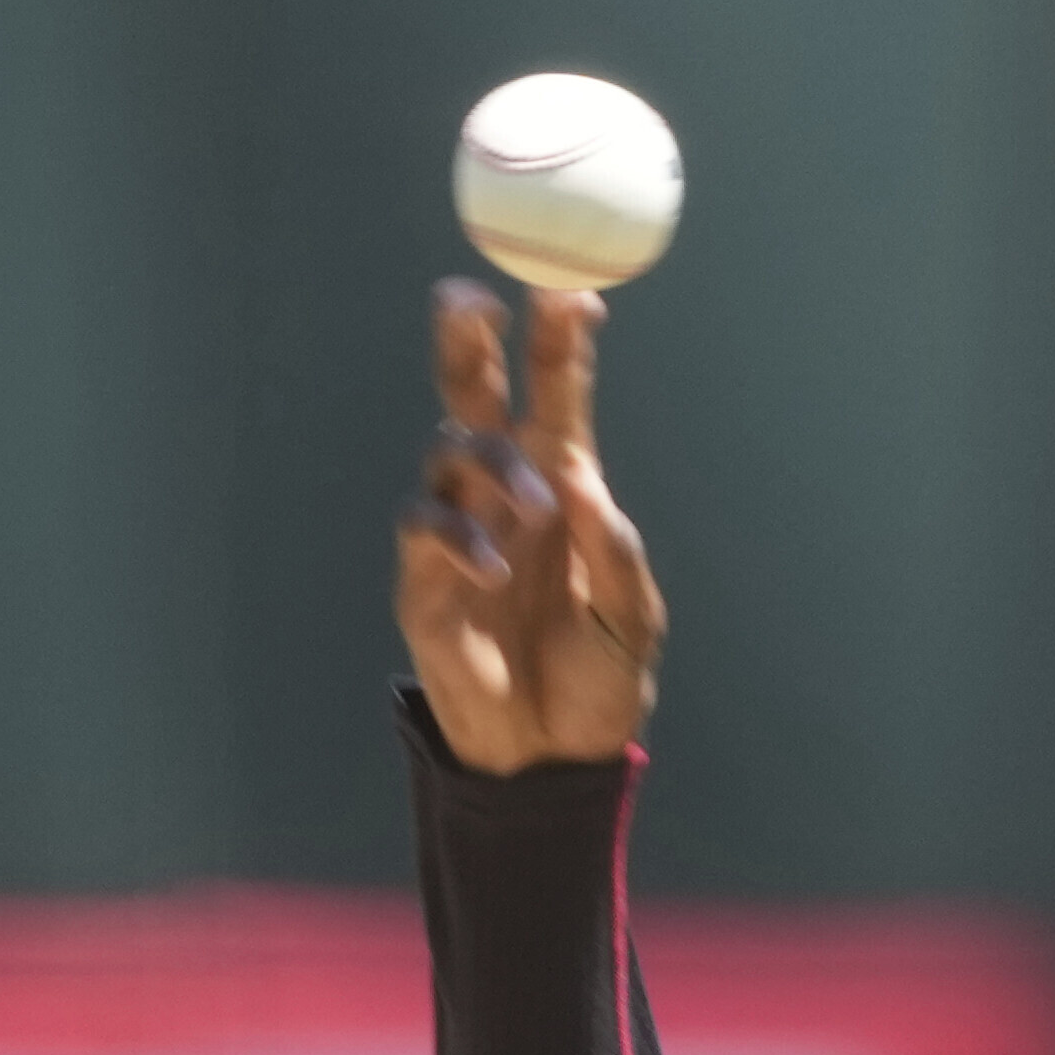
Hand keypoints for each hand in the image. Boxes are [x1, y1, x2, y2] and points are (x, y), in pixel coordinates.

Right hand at [393, 279, 662, 771]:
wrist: (554, 757)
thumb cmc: (599, 679)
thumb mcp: (632, 621)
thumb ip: (615, 554)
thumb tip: (582, 485)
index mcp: (564, 483)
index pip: (555, 393)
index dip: (559, 340)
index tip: (575, 297)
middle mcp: (504, 491)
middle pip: (474, 391)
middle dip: (467, 339)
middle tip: (471, 299)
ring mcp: (460, 529)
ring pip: (449, 448)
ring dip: (491, 462)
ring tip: (536, 509)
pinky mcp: (423, 578)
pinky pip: (424, 527)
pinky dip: (457, 536)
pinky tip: (494, 569)